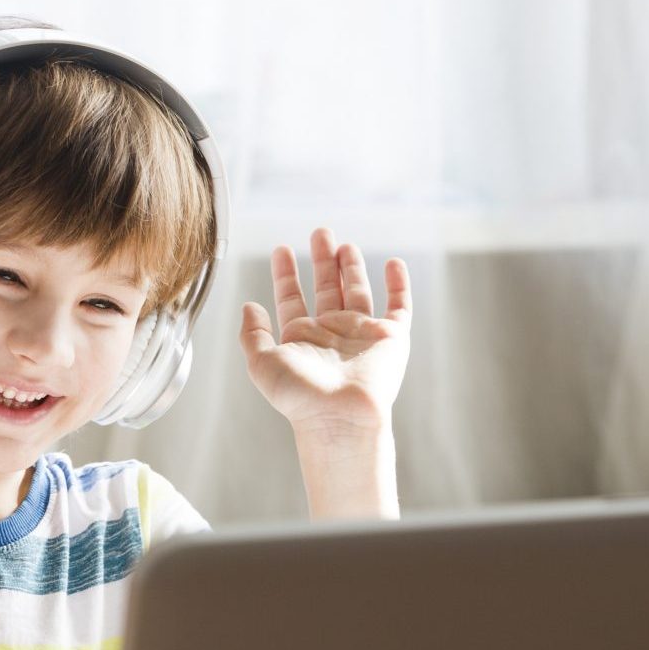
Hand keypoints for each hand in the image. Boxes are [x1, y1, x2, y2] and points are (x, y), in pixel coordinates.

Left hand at [238, 228, 411, 439]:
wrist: (339, 416)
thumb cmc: (300, 397)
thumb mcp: (262, 363)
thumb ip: (252, 334)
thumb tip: (249, 306)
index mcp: (303, 338)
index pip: (293, 298)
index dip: (286, 275)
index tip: (282, 250)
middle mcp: (333, 333)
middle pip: (327, 288)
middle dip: (323, 260)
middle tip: (320, 233)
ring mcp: (363, 334)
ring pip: (358, 291)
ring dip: (352, 267)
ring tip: (345, 244)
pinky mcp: (391, 338)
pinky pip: (399, 306)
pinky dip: (399, 284)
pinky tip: (394, 263)